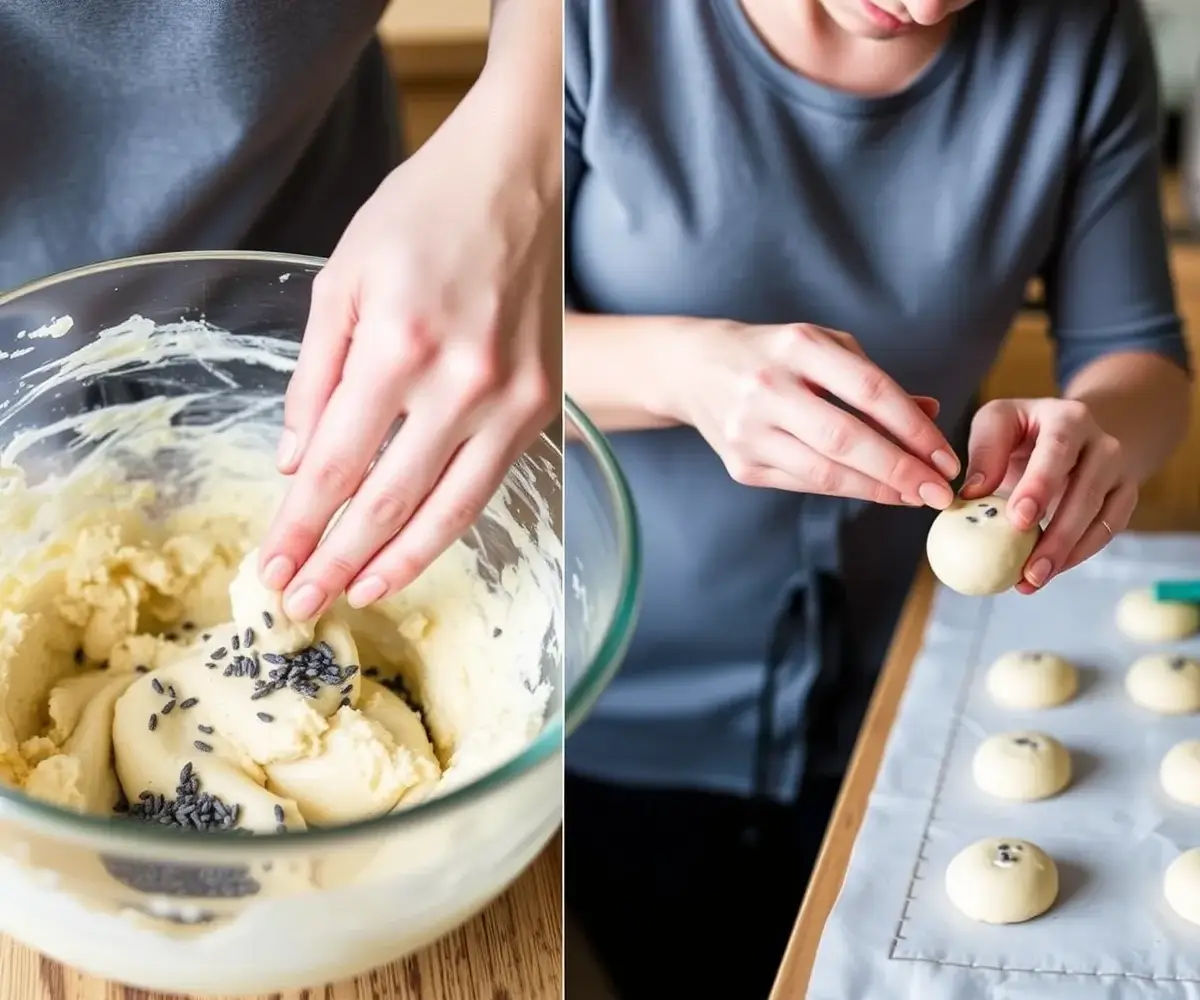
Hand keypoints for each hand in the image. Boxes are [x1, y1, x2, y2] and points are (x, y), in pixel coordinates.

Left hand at [257, 88, 559, 620]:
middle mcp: (461, 382)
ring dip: (397, 564)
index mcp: (398, 344)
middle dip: (336, 561)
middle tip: (301, 603)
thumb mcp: (342, 280)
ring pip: (448, 512)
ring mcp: (511, 398)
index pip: (336, 466)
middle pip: (387, 503)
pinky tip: (416, 549)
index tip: (272, 568)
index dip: (300, 527)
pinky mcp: (544, 404)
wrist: (516, 178)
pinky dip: (449, 526)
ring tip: (358, 596)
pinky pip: (489, 484)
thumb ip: (314, 378)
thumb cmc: (420, 215)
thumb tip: (299, 466)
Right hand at [668, 321, 958, 504]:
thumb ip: (873, 381)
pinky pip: (803, 484)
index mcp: (798, 346)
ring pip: (824, 472)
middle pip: (846, 439)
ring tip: (913, 497)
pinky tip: (874, 491)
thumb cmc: (774, 355)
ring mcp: (749, 430)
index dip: (914, 429)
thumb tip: (930, 415)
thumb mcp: (824, 348)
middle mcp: (769, 387)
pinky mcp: (740, 465)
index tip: (945, 458)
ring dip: (877, 489)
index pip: (870, 391)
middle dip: (900, 470)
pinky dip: (844, 490)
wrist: (695, 369)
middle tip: (938, 493)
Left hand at [960, 398, 1137, 592]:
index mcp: (1067, 418)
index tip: (1018, 519)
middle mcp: (1101, 443)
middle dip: (1057, 534)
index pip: (1057, 450)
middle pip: (1085, 492)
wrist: (1071, 432)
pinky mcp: (1124, 496)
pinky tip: (1049, 573)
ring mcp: (1117, 472)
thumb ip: (986, 452)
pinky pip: (1107, 530)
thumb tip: (971, 494)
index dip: (1040, 485)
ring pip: (1100, 518)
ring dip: (1067, 554)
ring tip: (1032, 581)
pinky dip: (1078, 555)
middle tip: (1029, 568)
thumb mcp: (997, 423)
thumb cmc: (1023, 430)